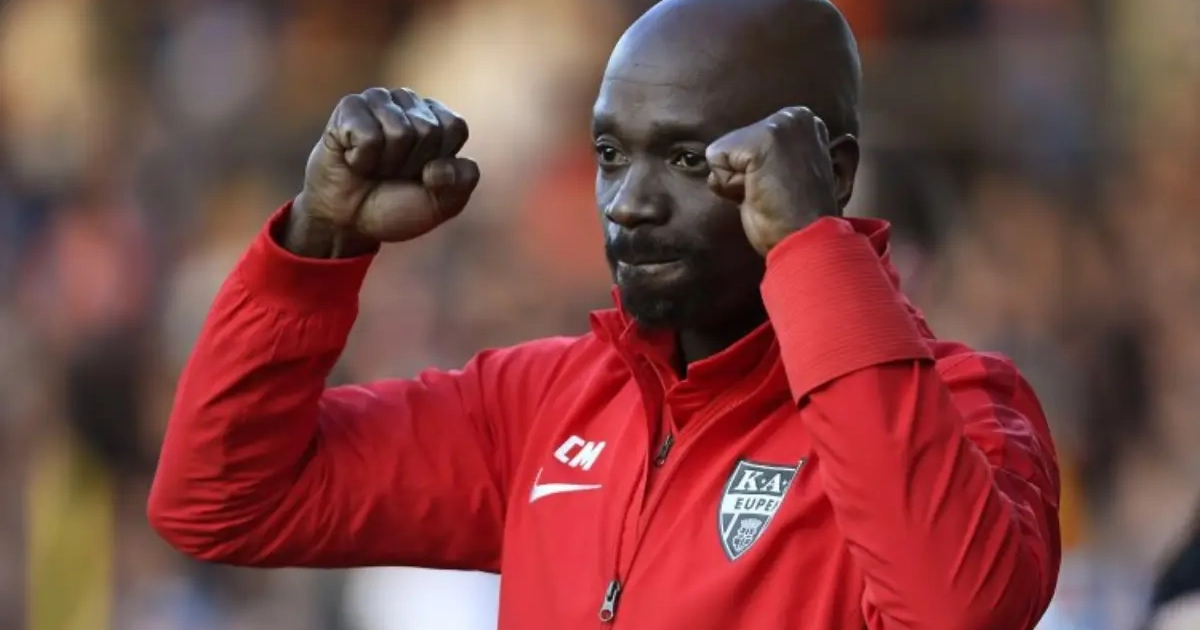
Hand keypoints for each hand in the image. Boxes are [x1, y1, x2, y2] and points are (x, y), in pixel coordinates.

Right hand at [288, 87, 479, 256]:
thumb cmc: (397, 206)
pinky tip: (353, 160)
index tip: (422, 176)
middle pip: (428, 130)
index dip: (439, 162)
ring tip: (374, 167)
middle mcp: (409, 102)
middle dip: (410, 164)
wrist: (350, 220)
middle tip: (392, 173)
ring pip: (399, 132)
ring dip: (385, 163)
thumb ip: (462, 181)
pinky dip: (362, 160)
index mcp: (437, 118)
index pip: (454, 128)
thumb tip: (439, 166)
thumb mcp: (442, 203)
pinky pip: (368, 136)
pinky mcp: (349, 107)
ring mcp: (378, 100)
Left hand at [706, 106, 847, 256]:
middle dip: (743, 173)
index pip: (747, 140)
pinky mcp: (759, 140)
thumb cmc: (794, 215)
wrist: (807, 237)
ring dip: (736, 181)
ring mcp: (778, 125)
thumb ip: (763, 157)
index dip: (754, 170)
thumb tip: (725, 157)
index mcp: (803, 122)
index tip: (781, 186)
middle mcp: (794, 116)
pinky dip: (728, 185)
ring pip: (723, 152)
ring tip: (766, 193)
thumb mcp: (785, 173)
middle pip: (733, 143)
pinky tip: (756, 194)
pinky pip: (714, 160)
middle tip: (771, 192)